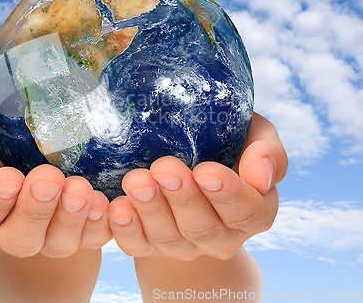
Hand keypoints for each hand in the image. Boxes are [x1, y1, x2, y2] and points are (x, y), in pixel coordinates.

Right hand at [0, 112, 111, 257]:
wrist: (67, 140)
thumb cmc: (20, 135)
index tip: (10, 178)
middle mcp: (19, 226)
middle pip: (18, 238)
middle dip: (34, 210)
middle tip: (48, 179)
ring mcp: (55, 233)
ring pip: (57, 244)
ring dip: (69, 218)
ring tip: (79, 189)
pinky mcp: (88, 231)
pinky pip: (94, 239)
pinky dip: (99, 224)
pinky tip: (103, 202)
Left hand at [107, 112, 287, 260]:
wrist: (191, 164)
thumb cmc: (226, 143)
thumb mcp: (253, 136)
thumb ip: (267, 152)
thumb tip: (261, 175)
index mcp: (254, 211)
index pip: (248, 212)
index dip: (228, 194)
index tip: (205, 171)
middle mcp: (222, 235)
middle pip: (204, 227)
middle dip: (182, 198)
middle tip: (164, 169)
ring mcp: (186, 244)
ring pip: (169, 238)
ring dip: (151, 210)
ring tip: (136, 181)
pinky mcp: (152, 246)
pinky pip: (138, 246)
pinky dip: (126, 230)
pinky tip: (117, 208)